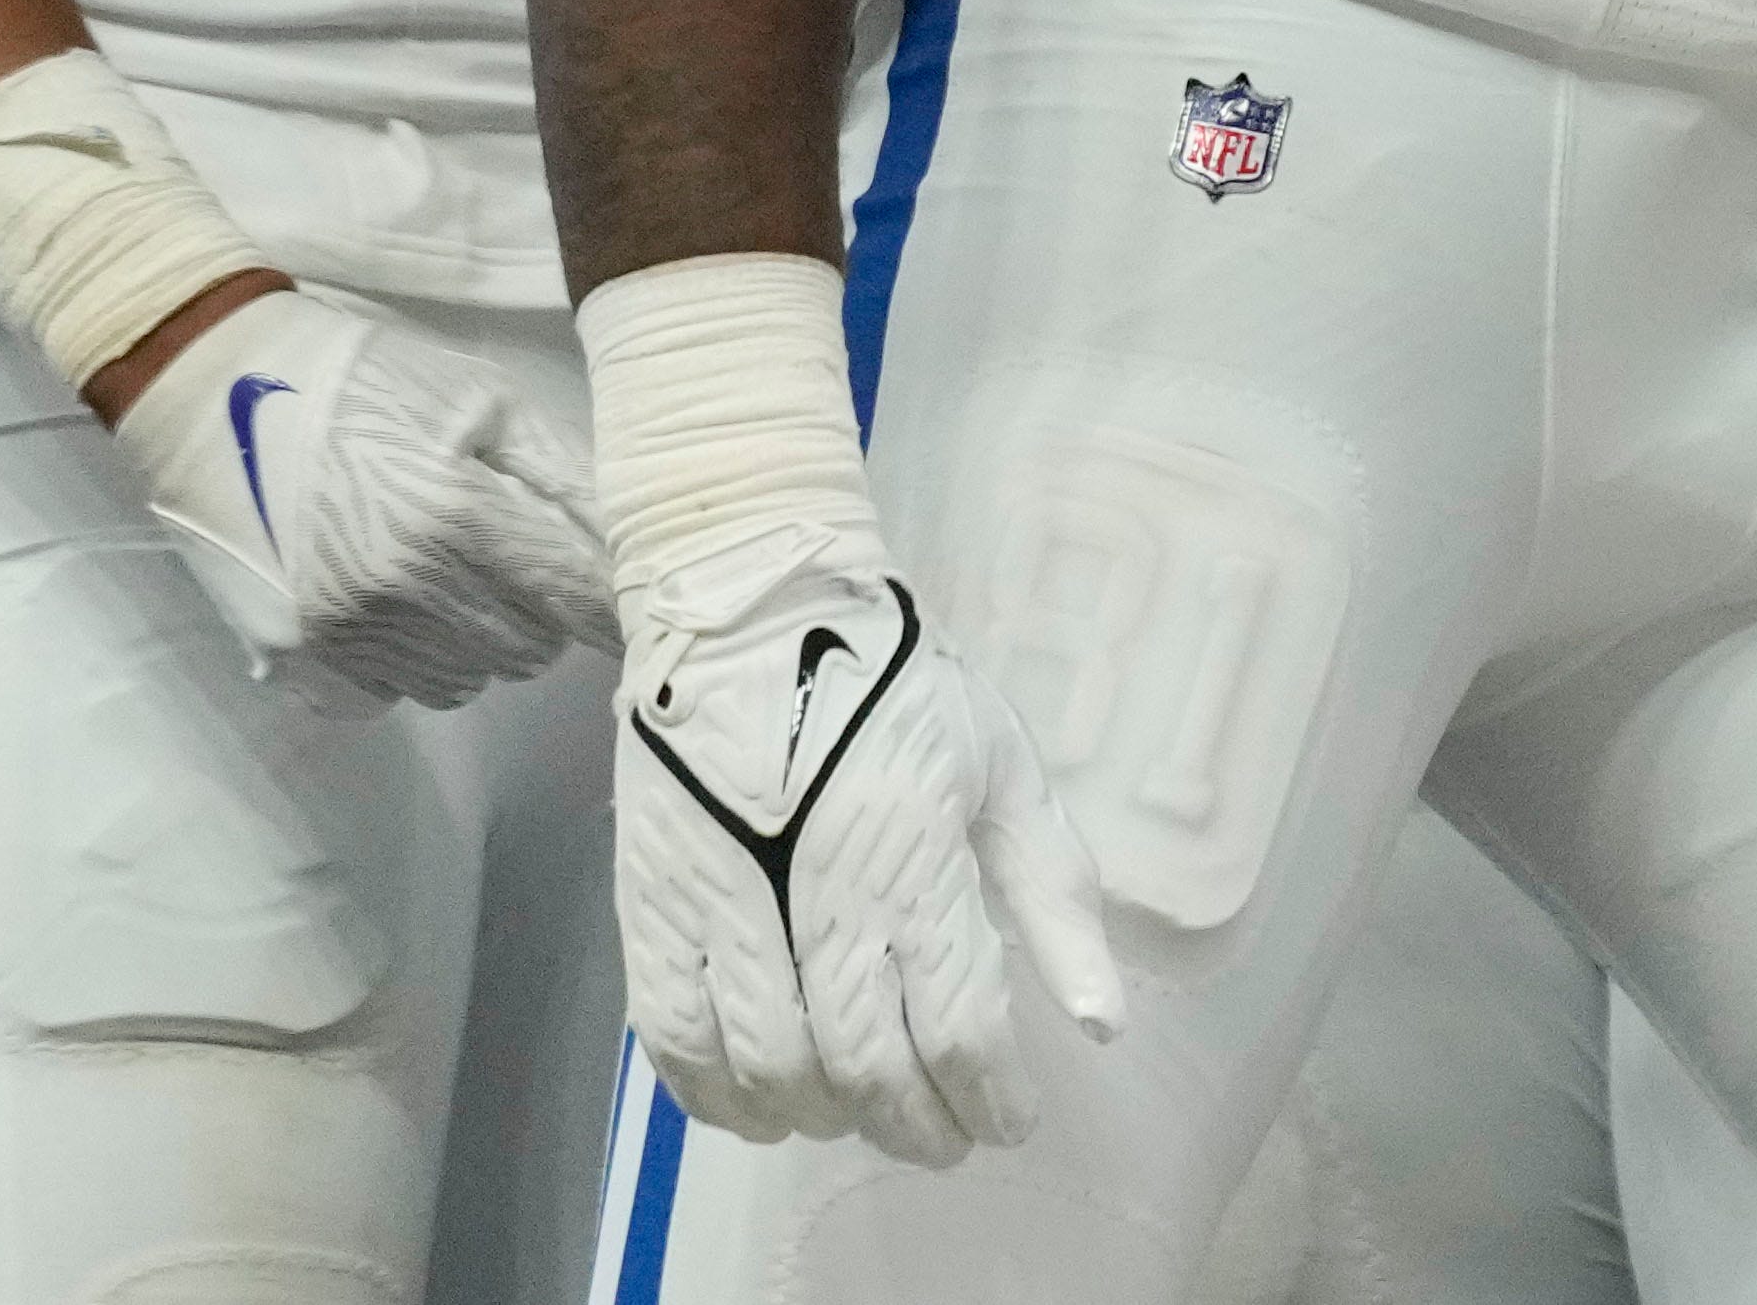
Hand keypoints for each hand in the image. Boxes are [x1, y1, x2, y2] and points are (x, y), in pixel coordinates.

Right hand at [106, 284, 608, 707]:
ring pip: (466, 680)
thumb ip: (566, 481)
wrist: (218, 391)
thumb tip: (636, 550)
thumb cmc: (370, 382)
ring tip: (446, 566)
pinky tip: (394, 603)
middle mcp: (396, 593)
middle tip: (511, 548)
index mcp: (454, 517)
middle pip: (530, 650)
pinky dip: (409, 661)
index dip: (617, 600)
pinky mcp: (293, 658)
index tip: (634, 591)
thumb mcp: (487, 403)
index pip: (578, 599)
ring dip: (477, 637)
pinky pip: (391, 696)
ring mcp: (339, 634)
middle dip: (540, 606)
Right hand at [617, 533, 1121, 1161]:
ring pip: (773, 1069)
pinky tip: (766, 1107)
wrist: (751, 616)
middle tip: (946, 1139)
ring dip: (827, 1118)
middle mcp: (819, 897)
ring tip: (867, 1117)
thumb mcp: (1004, 771)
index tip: (1011, 1121)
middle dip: (916, 1124)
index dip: (990, 1095)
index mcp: (917, 857)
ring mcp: (726, 910)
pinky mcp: (654, 913)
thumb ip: (1055, 897)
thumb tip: (1102, 1017)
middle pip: (867, 1065)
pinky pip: (676, 1045)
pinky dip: (720, 1100)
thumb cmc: (898, 690)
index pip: (960, 1022)